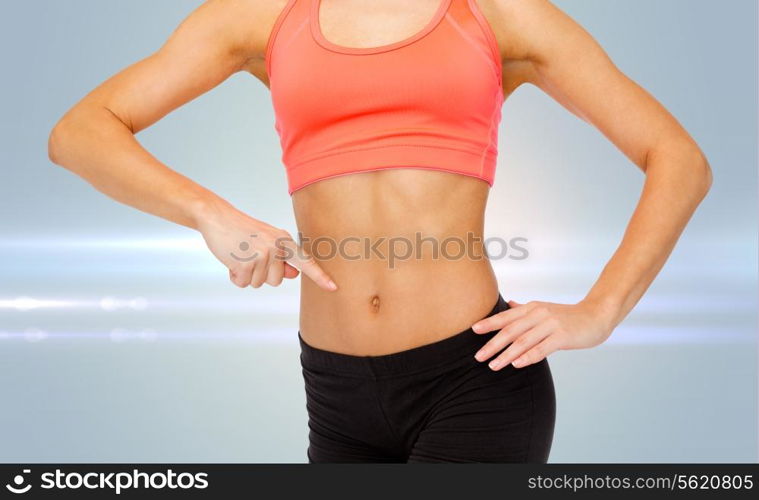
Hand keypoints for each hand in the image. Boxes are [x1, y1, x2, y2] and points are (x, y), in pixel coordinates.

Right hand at [196, 200, 336, 290]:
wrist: (218, 218)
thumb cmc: (244, 230)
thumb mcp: (268, 239)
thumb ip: (282, 257)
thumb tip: (293, 274)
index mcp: (284, 241)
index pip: (306, 262)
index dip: (320, 277)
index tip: (333, 288)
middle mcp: (275, 247)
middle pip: (276, 281)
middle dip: (262, 274)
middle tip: (250, 255)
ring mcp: (260, 255)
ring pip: (259, 283)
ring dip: (247, 275)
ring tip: (240, 255)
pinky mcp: (244, 264)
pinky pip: (243, 283)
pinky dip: (234, 277)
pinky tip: (231, 261)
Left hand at [471, 299, 616, 370]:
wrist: (596, 316)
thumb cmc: (568, 316)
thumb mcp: (544, 308)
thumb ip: (526, 309)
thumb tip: (510, 304)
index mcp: (532, 307)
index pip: (506, 316)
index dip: (489, 323)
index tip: (473, 330)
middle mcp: (539, 314)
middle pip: (510, 330)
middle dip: (492, 344)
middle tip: (478, 356)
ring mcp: (551, 324)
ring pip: (523, 341)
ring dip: (506, 354)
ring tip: (493, 365)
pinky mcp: (562, 336)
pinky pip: (542, 348)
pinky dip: (527, 357)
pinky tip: (516, 364)